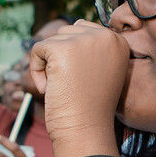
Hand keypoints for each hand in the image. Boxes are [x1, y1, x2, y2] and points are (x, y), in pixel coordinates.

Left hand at [28, 21, 126, 155]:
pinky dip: (37, 71)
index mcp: (118, 41)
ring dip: (49, 64)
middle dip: (61, 58)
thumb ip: (92, 48)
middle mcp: (105, 36)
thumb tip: (72, 27)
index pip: (84, 30)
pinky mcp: (62, 49)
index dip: (74, 56)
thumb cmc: (91, 106)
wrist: (86, 130)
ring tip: (63, 86)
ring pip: (52, 40)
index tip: (82, 81)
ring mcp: (84, 41)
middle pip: (67, 32)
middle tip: (73, 85)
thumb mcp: (103, 70)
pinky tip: (51, 88)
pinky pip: (37, 50)